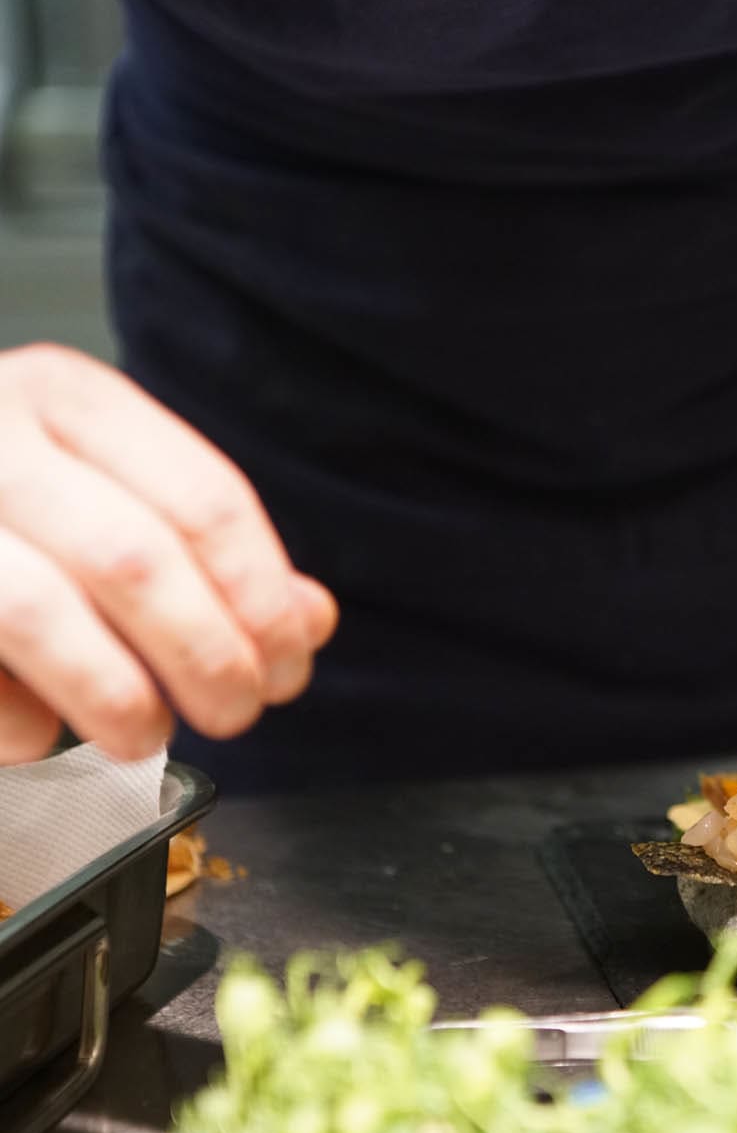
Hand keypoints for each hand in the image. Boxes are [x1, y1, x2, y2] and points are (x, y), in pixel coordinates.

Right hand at [0, 344, 336, 762]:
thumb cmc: (5, 504)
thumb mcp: (108, 491)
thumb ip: (210, 553)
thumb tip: (309, 619)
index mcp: (67, 396)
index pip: (207, 501)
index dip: (263, 602)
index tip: (288, 667)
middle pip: (135, 558)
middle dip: (206, 656)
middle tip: (236, 712)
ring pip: (38, 610)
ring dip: (114, 694)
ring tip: (147, 736)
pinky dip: (13, 720)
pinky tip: (40, 734)